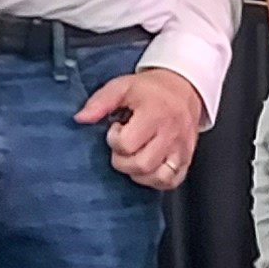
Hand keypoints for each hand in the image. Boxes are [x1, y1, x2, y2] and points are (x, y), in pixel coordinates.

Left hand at [76, 66, 203, 189]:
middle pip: (142, 165)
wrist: (184, 87)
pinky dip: (157, 180)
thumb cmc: (151, 89)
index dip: (114, 140)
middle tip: (123, 146)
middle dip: (123, 161)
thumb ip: (100, 102)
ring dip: (139, 173)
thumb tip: (80, 119)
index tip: (116, 128)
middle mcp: (171, 134)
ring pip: (158, 177)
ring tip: (134, 157)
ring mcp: (181, 148)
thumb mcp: (122, 86)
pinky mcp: (187, 157)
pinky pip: (172, 181)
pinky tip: (148, 168)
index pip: (127, 144)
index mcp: (154, 114)